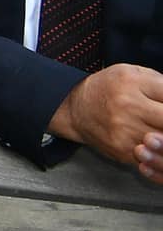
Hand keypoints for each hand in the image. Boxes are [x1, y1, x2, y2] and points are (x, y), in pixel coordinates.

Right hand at [49, 64, 162, 182]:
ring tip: (161, 132)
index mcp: (133, 83)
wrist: (76, 108)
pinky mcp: (124, 150)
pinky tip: (157, 145)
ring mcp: (125, 131)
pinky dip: (160, 153)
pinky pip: (154, 157)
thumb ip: (162, 84)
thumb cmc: (110, 88)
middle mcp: (127, 106)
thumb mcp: (133, 73)